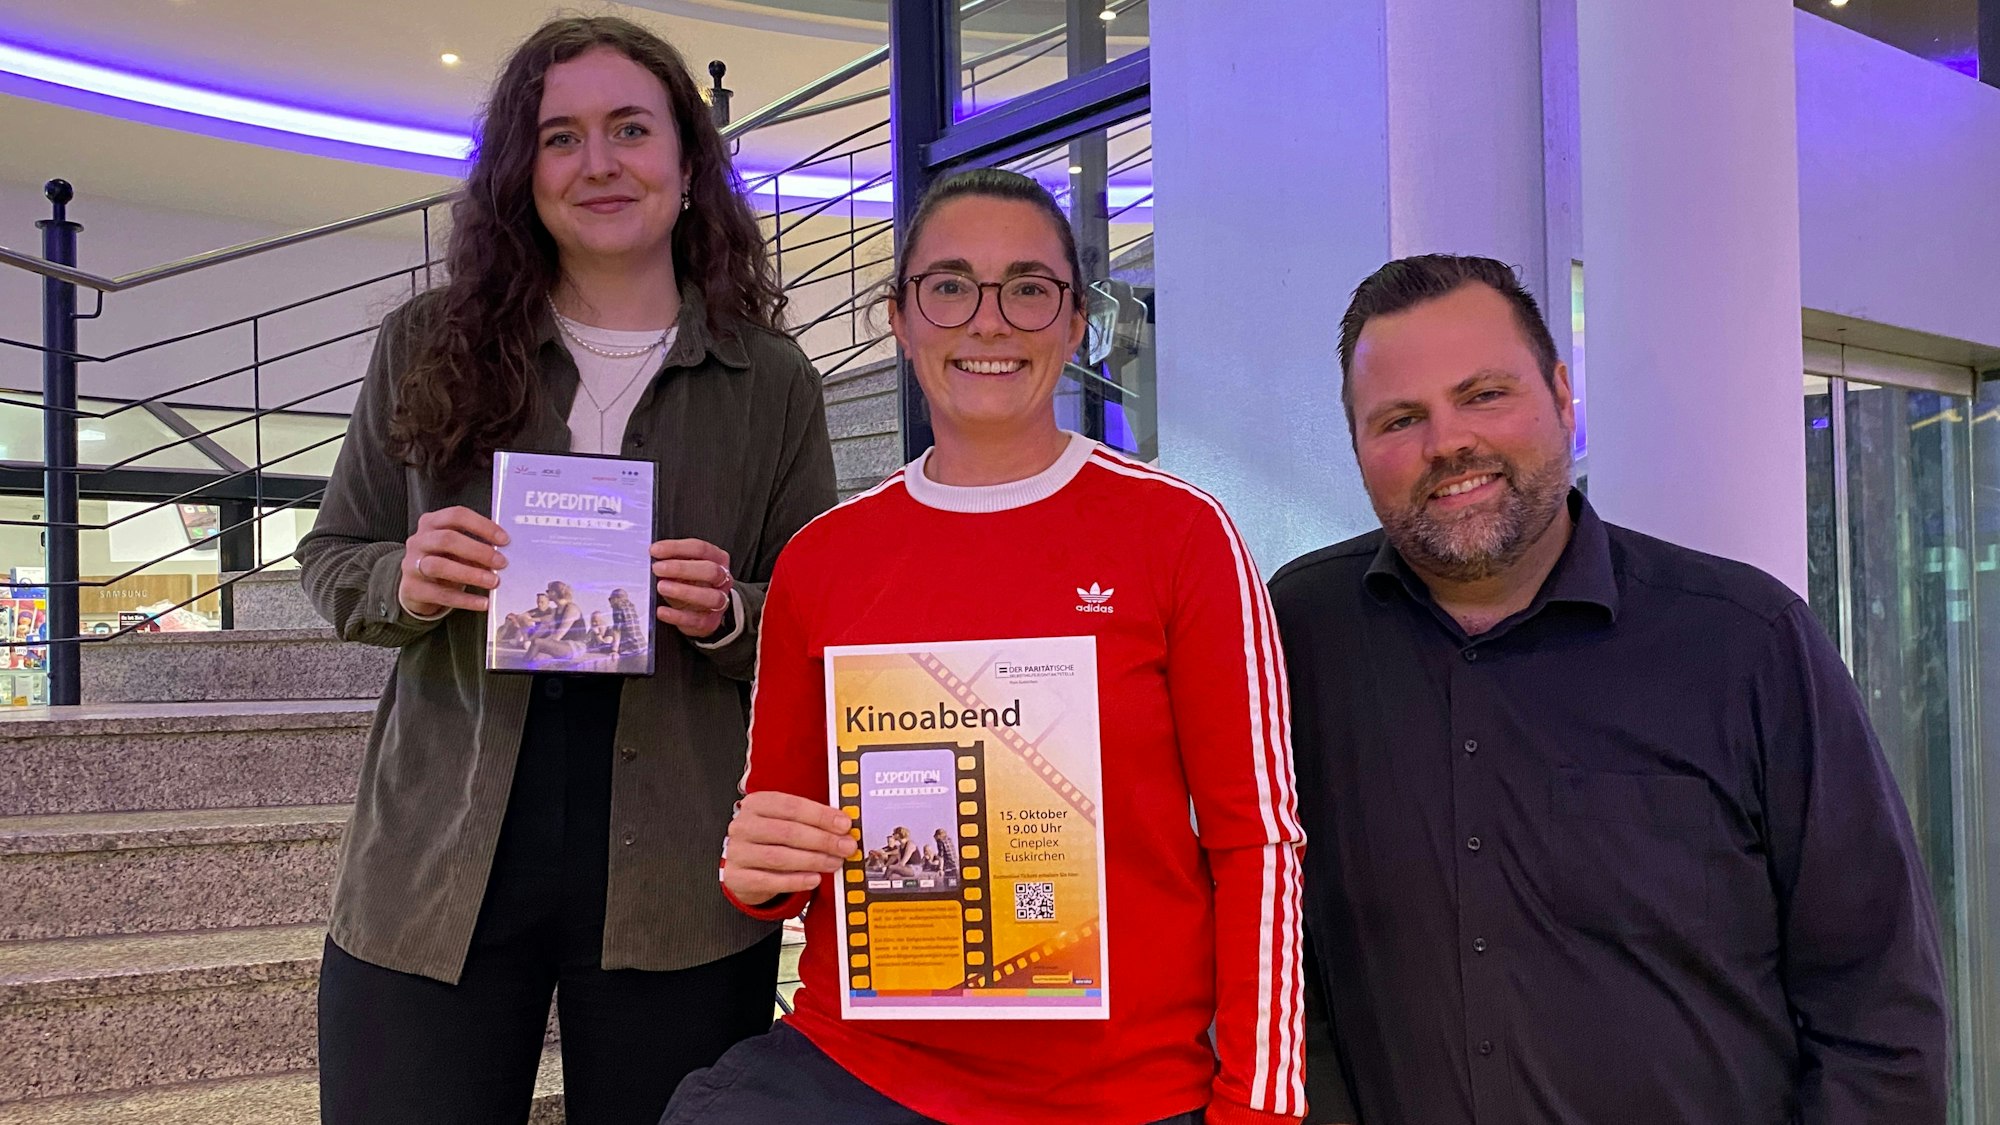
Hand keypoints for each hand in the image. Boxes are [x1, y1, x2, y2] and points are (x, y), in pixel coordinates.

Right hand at [399, 507, 507, 616]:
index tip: (504, 539)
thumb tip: (503, 555)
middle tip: (501, 562)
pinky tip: (482, 602)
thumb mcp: (457, 549)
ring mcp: (411, 564)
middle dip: (478, 551)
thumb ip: (476, 547)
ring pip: (440, 566)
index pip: (457, 515)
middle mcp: (419, 540)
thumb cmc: (442, 561)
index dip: (482, 526)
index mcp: (431, 523)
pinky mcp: (412, 589)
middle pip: (447, 539)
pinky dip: (465, 599)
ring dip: (471, 574)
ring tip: (494, 582)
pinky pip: (440, 594)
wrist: (415, 586)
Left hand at [652, 537, 732, 638]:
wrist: (700, 609)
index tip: (655, 550)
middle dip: (681, 568)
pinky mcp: (710, 621)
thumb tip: (653, 555)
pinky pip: (697, 620)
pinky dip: (678, 616)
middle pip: (710, 570)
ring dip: (684, 591)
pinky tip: (662, 611)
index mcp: (717, 559)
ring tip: (661, 587)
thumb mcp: (683, 567)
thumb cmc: (690, 583)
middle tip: (658, 568)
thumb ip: (672, 559)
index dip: (677, 548)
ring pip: (710, 596)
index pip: (700, 549)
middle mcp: (722, 579)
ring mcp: (720, 601)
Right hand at [724, 791, 856, 901]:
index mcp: (757, 804)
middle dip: (822, 840)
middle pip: (787, 832)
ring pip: (779, 857)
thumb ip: (811, 822)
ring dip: (813, 860)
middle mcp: (743, 826)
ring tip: (833, 863)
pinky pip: (769, 881)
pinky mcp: (738, 877)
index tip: (844, 824)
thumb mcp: (787, 823)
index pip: (792, 806)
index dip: (821, 815)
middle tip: (845, 846)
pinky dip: (795, 881)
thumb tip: (843, 827)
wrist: (746, 867)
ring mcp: (737, 852)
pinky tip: (814, 879)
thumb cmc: (771, 841)